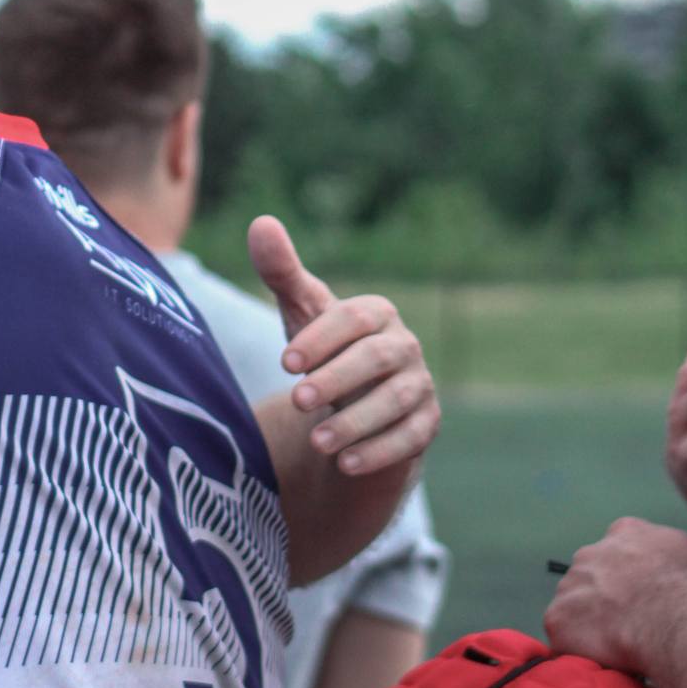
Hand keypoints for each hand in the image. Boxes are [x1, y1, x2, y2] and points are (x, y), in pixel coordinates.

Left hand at [248, 215, 439, 475]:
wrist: (353, 402)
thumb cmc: (323, 349)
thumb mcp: (300, 312)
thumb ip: (281, 271)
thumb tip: (261, 223)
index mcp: (376, 314)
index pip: (353, 319)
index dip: (321, 338)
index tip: (285, 363)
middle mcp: (405, 346)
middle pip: (378, 359)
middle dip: (338, 379)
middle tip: (297, 400)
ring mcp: (419, 386)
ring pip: (397, 402)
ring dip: (356, 422)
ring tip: (316, 442)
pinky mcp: (425, 425)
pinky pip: (410, 438)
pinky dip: (378, 452)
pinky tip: (343, 464)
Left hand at [544, 517, 686, 687]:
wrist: (672, 620)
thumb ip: (670, 552)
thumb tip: (673, 564)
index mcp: (625, 533)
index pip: (619, 548)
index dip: (628, 574)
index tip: (637, 593)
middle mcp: (590, 554)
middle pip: (590, 576)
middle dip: (603, 597)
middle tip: (626, 621)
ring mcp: (569, 586)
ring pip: (573, 606)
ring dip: (589, 623)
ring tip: (616, 643)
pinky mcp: (557, 618)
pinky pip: (564, 637)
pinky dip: (579, 648)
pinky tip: (601, 658)